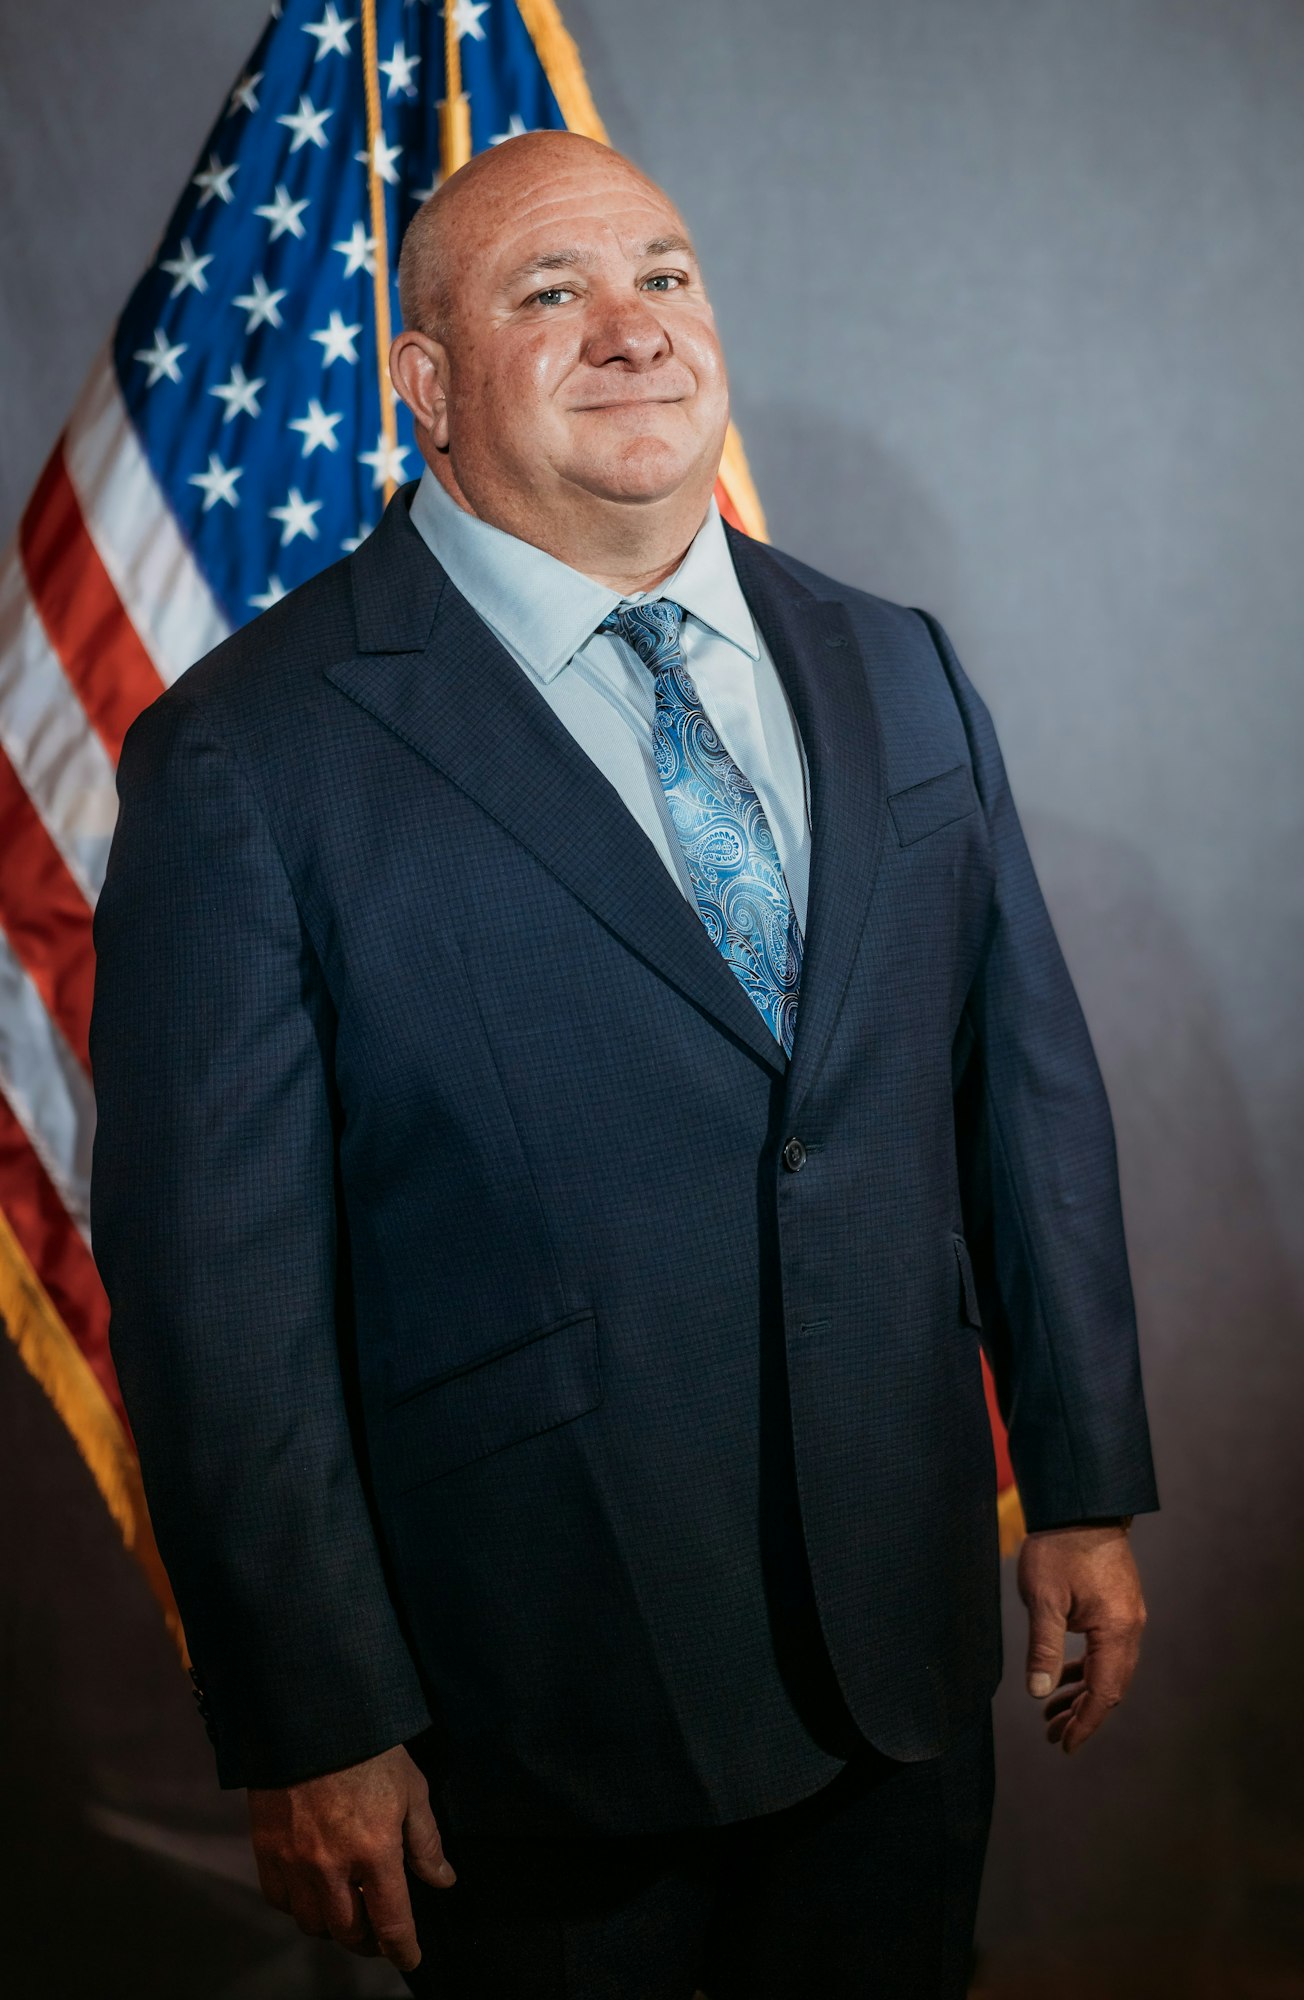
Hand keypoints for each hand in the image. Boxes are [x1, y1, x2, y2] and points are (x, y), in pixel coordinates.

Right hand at [247, 1742, 455, 1972]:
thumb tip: (443, 1880)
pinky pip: (279, 1900)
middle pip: (349, 1932)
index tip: (410, 1959)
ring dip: (334, 1927)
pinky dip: (298, 1906)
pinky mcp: (267, 1849)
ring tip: (348, 1913)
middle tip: (379, 1934)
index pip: (392, 1923)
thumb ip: (426, 1841)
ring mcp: (295, 1861)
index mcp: (375, 1851)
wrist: (311, 1716)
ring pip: (312, 1923)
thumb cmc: (370, 1749)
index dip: (404, 1950)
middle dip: (368, 1942)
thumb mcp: (412, 1788)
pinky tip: (312, 1893)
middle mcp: (332, 1866)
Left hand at [1018, 1523, 1146, 1754]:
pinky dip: (1087, 1669)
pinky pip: (1106, 1650)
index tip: (1064, 1746)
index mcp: (1116, 1629)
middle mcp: (1130, 1627)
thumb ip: (1044, 1648)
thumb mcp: (1043, 1598)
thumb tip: (1039, 1693)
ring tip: (1052, 1714)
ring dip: (1082, 1693)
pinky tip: (1065, 1678)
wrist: (1080, 1505)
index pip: (1105, 1692)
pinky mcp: (1118, 1606)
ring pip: (1109, 1669)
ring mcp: (1128, 1616)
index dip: (1085, 1723)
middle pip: (1111, 1686)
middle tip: (1052, 1735)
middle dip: (1082, 1714)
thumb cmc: (1058, 1546)